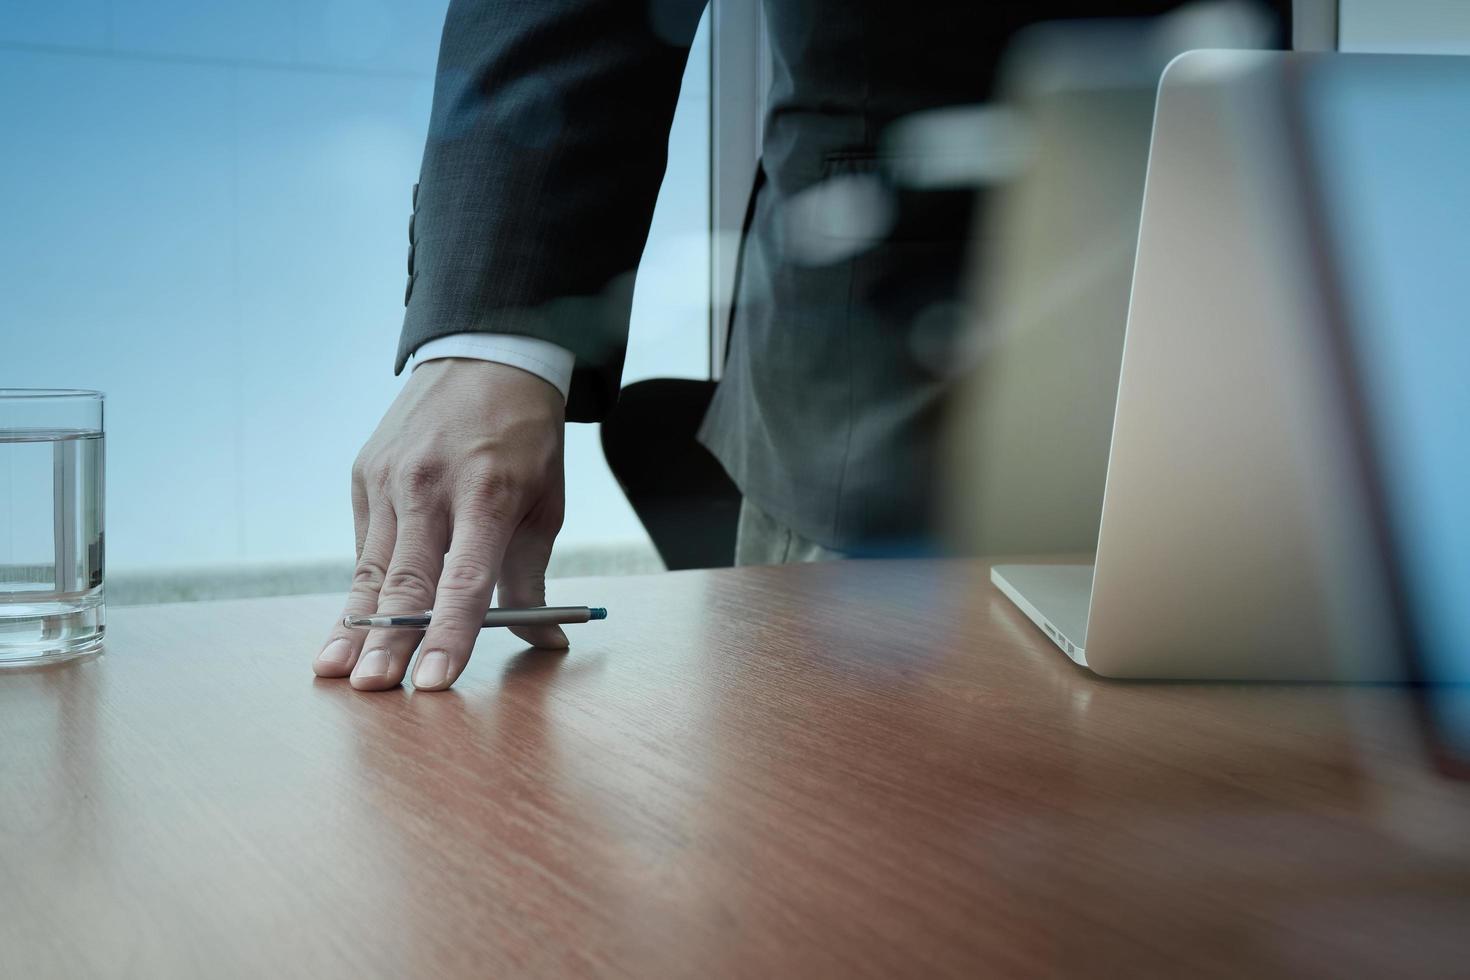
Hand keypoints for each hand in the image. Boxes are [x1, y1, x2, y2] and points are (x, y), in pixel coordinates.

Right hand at [314, 357, 566, 691]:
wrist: (486, 355)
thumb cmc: (525, 439)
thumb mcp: (545, 503)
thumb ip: (533, 577)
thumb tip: (546, 642)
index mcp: (486, 493)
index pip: (465, 581)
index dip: (450, 635)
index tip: (433, 682)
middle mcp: (430, 486)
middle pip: (405, 580)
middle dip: (387, 642)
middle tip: (372, 690)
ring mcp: (389, 477)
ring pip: (370, 568)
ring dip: (354, 625)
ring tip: (335, 671)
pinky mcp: (364, 474)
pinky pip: (365, 544)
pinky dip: (361, 587)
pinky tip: (350, 628)